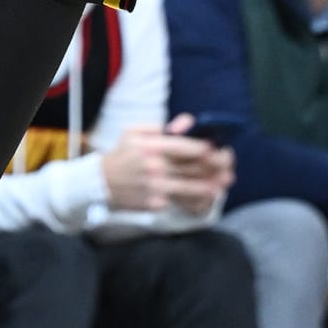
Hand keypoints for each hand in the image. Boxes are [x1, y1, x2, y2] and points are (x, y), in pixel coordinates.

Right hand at [101, 117, 232, 214]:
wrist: (99, 183)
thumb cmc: (121, 154)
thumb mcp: (134, 133)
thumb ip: (160, 127)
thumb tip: (186, 124)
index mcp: (151, 147)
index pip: (185, 148)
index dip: (205, 149)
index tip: (216, 149)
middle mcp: (155, 168)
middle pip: (192, 168)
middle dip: (214, 168)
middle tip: (228, 167)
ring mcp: (155, 188)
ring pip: (189, 187)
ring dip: (209, 187)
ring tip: (222, 186)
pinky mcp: (154, 203)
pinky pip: (178, 202)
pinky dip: (193, 200)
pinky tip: (205, 198)